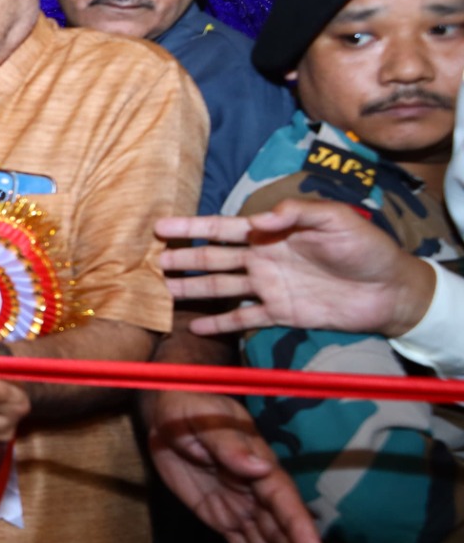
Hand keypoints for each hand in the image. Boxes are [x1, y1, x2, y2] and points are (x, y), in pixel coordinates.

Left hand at [142, 391, 337, 542]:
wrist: (167, 413)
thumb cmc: (189, 408)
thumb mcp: (203, 419)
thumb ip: (228, 445)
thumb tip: (259, 466)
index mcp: (257, 462)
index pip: (282, 499)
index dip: (299, 527)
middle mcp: (257, 490)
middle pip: (284, 531)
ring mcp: (243, 507)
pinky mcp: (225, 519)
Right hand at [157, 199, 434, 337]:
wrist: (391, 289)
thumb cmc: (366, 247)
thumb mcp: (337, 219)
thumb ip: (298, 213)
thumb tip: (258, 219)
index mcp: (272, 234)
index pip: (224, 229)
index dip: (192, 228)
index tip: (161, 227)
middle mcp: (263, 259)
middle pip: (214, 258)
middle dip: (183, 259)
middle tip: (152, 262)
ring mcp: (269, 287)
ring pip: (222, 287)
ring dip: (193, 289)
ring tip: (163, 294)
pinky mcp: (281, 314)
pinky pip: (244, 318)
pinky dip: (221, 324)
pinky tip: (199, 328)